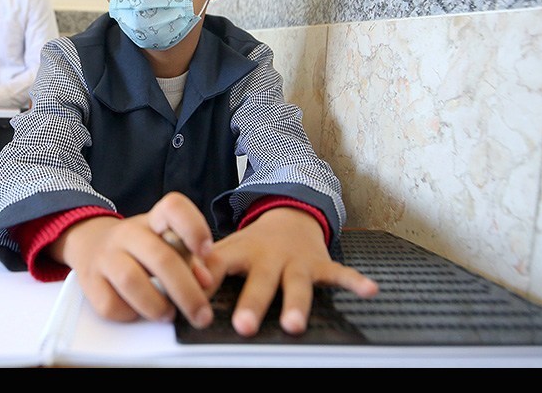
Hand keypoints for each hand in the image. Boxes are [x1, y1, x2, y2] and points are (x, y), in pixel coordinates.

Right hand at [50, 192, 215, 328]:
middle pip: (161, 257)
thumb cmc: (139, 248)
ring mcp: (106, 256)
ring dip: (157, 305)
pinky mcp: (90, 281)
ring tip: (169, 315)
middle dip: (187, 292)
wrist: (91, 243)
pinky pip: (111, 304)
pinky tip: (140, 313)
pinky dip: (130, 314)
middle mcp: (128, 233)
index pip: (173, 208)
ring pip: (132, 281)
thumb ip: (190, 258)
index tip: (206, 251)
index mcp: (153, 220)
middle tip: (202, 315)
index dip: (193, 228)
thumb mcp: (165, 241)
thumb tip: (205, 281)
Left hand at [209, 207, 378, 336]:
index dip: (205, 281)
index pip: (216, 265)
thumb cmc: (252, 245)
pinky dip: (355, 282)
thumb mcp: (226, 248)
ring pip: (296, 285)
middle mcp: (267, 257)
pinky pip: (339, 274)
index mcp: (239, 252)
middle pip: (260, 282)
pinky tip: (369, 290)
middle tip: (244, 325)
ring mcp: (295, 261)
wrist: (289, 216)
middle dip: (253, 303)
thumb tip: (172, 290)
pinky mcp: (319, 264)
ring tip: (293, 324)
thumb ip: (203, 268)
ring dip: (296, 304)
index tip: (194, 302)